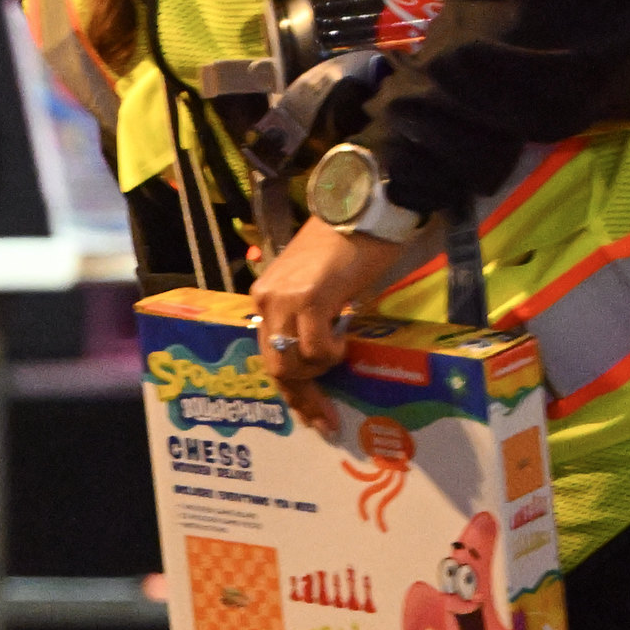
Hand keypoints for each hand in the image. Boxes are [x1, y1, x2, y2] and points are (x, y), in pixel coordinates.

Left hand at [247, 215, 432, 429]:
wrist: (364, 210)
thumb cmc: (348, 245)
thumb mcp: (317, 284)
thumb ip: (307, 314)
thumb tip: (314, 353)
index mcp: (265, 297)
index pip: (268, 354)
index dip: (290, 390)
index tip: (311, 415)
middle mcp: (266, 300)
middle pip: (276, 366)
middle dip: (303, 397)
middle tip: (326, 419)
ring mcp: (284, 299)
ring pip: (294, 363)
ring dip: (321, 367)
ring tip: (341, 349)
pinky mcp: (309, 298)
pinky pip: (315, 347)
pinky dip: (331, 352)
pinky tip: (344, 334)